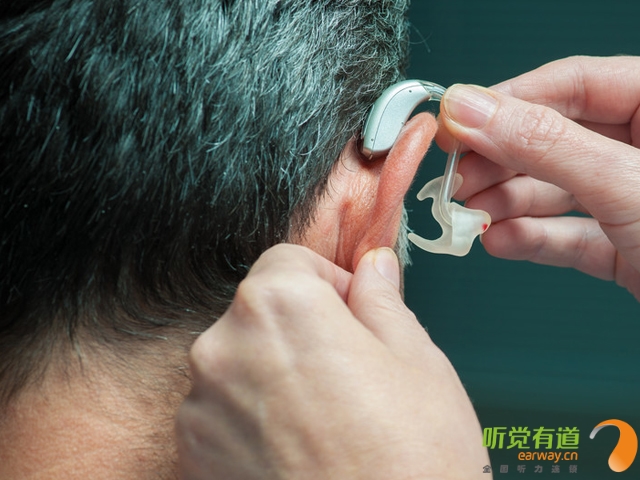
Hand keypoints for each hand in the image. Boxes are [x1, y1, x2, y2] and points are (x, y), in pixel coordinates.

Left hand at [176, 244, 488, 479]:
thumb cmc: (411, 462)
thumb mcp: (417, 360)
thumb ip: (382, 300)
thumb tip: (373, 268)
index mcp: (279, 305)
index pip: (289, 262)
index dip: (329, 285)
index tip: (351, 316)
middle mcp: (224, 347)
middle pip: (261, 311)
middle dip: (301, 328)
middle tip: (347, 372)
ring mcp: (201, 405)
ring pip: (241, 361)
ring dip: (274, 374)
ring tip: (325, 419)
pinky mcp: (192, 455)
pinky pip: (222, 411)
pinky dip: (252, 418)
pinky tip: (297, 449)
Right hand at [437, 56, 639, 299]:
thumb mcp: (629, 185)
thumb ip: (545, 144)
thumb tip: (473, 110)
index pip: (573, 84)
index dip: (506, 103)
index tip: (457, 123)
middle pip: (555, 139)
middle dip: (499, 162)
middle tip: (454, 179)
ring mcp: (639, 201)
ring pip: (557, 190)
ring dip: (506, 204)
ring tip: (469, 216)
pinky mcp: (630, 248)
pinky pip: (571, 235)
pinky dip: (531, 239)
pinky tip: (500, 241)